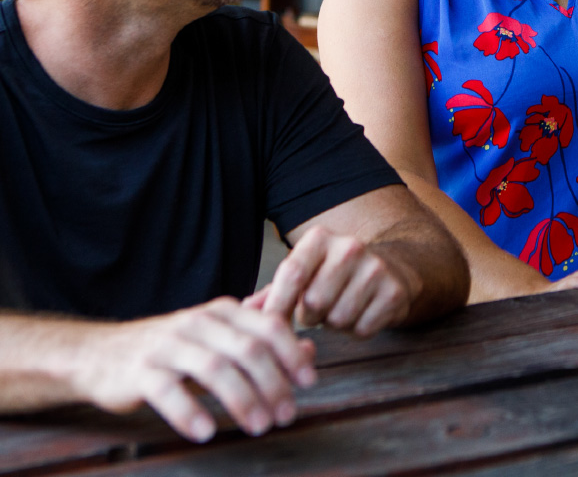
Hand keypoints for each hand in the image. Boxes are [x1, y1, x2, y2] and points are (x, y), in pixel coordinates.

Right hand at [72, 297, 315, 442]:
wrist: (101, 354)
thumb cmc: (172, 349)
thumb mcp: (218, 338)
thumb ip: (262, 343)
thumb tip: (310, 351)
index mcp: (222, 311)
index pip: (267, 326)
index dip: (292, 353)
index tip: (308, 383)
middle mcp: (198, 322)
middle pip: (247, 349)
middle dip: (273, 383)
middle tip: (287, 415)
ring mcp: (168, 345)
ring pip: (214, 369)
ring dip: (242, 400)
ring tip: (259, 427)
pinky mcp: (139, 372)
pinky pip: (168, 391)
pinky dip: (190, 412)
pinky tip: (207, 433)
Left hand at [249, 225, 420, 336]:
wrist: (394, 267)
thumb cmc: (337, 275)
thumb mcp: (307, 273)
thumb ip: (273, 291)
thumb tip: (240, 312)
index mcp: (321, 238)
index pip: (291, 273)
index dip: (277, 305)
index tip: (268, 328)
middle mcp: (350, 247)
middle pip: (313, 303)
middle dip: (311, 316)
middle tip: (319, 308)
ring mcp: (375, 268)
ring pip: (338, 319)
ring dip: (335, 324)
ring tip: (341, 308)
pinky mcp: (394, 292)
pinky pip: (362, 329)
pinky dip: (358, 330)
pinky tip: (363, 313)